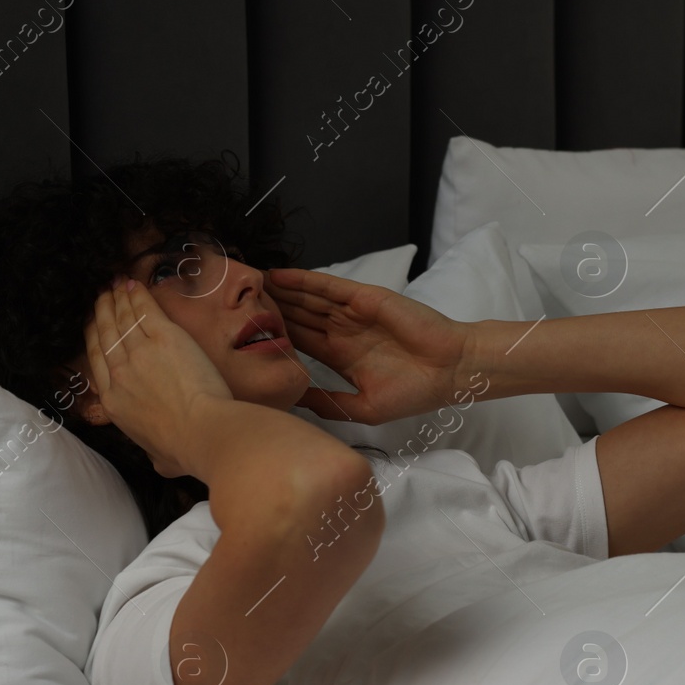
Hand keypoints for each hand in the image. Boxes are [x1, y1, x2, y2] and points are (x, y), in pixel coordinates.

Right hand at [82, 275, 232, 476]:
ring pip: (122, 319)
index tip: (93, 325)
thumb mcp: (157, 458)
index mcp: (113, 402)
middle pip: (105, 335)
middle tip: (101, 297)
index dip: (94, 338)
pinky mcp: (164, 337)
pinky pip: (145, 310)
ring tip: (114, 285)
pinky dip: (137, 296)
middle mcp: (119, 374)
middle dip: (102, 312)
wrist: (202, 431)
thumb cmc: (185, 450)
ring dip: (117, 299)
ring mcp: (138, 353)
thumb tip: (158, 459)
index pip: (97, 361)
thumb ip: (152, 451)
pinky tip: (133, 284)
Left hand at [264, 267, 475, 424]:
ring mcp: (352, 313)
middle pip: (298, 317)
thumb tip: (292, 402)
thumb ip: (326, 402)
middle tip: (234, 303)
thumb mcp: (362, 407)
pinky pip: (327, 287)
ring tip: (248, 284)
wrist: (449, 370)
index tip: (244, 336)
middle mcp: (343, 332)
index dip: (274, 337)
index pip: (300, 343)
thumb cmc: (414, 392)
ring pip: (307, 300)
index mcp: (342, 357)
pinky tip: (278, 276)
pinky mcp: (363, 298)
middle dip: (270, 310)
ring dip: (279, 292)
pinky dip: (303, 280)